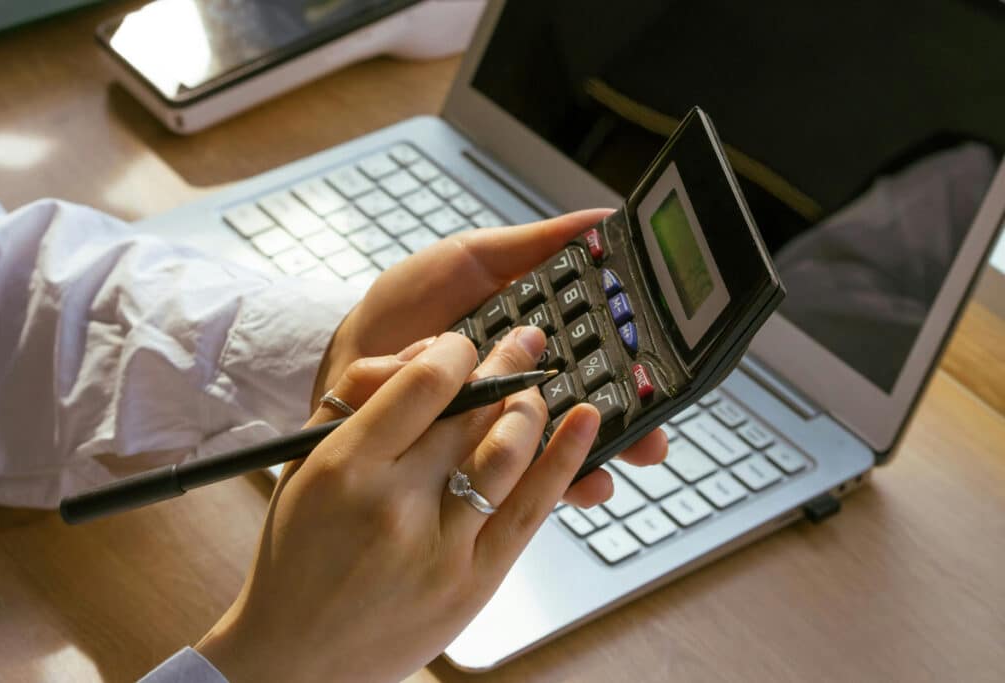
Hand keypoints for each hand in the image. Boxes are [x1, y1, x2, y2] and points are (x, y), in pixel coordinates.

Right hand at [198, 331, 610, 681]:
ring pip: (508, 452)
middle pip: (472, 413)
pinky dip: (565, 460)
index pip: (424, 383)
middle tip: (521, 343)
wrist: (296, 656)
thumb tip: (427, 356)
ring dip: (532, 406)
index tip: (463, 346)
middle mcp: (395, 504)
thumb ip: (358, 402)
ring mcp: (441, 547)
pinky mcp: (475, 582)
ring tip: (537, 384)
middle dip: (504, 366)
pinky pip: (532, 510)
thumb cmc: (296, 556)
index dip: (457, 352)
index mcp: (346, 466)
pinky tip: (584, 423)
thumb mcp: (303, 467)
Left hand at [315, 211, 667, 505]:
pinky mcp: (472, 462)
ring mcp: (500, 427)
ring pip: (563, 450)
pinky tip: (574, 485)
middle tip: (654, 437)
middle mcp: (525, 387)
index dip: (632, 364)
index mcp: (534, 341)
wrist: (348, 354)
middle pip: (591, 409)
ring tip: (617, 466)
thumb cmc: (404, 308)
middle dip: (630, 426)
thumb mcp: (470, 260)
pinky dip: (548, 486)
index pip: (597, 354)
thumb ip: (533, 246)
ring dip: (596, 461)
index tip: (659, 371)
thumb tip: (602, 220)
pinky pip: (516, 478)